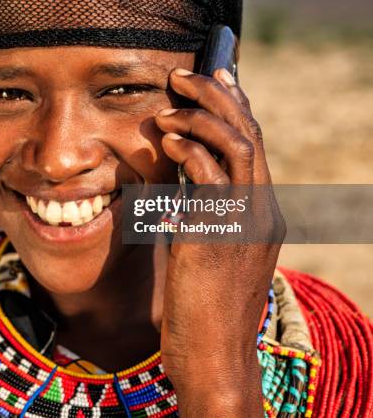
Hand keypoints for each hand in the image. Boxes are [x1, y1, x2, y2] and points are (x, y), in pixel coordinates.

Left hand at [154, 67, 284, 416]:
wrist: (214, 356)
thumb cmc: (203, 302)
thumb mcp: (208, 245)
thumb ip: (203, 207)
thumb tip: (181, 168)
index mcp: (260, 211)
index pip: (252, 143)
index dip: (235, 104)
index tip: (215, 73)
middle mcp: (260, 210)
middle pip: (249, 134)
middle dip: (218, 96)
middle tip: (184, 75)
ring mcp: (244, 222)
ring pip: (238, 146)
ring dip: (202, 117)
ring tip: (170, 106)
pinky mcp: (219, 234)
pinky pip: (210, 176)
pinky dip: (190, 149)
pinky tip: (168, 138)